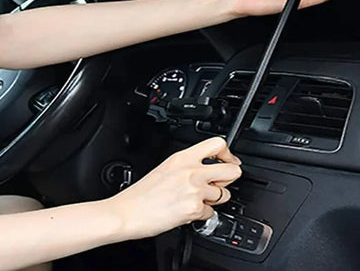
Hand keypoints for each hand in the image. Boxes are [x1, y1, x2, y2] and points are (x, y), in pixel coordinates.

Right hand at [106, 137, 241, 240]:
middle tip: (219, 184)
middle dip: (228, 179)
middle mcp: (192, 171)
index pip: (218, 144)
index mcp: (183, 157)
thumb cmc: (142, 194)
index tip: (229, 161)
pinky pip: (211, 213)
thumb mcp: (167, 167)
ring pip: (224, 194)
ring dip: (214, 199)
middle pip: (232, 170)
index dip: (228, 154)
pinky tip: (189, 212)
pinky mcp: (194, 209)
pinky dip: (203, 215)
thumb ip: (189, 165)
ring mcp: (195, 190)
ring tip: (198, 200)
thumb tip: (207, 168)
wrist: (127, 212)